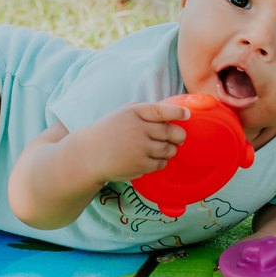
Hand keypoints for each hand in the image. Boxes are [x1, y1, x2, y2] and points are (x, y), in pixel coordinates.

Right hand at [72, 102, 189, 184]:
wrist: (89, 155)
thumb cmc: (107, 131)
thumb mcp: (121, 113)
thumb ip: (141, 110)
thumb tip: (166, 111)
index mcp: (133, 114)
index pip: (162, 111)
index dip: (178, 112)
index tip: (187, 115)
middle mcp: (138, 130)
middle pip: (171, 132)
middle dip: (180, 135)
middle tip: (180, 137)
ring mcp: (139, 149)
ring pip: (169, 150)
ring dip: (171, 149)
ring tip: (165, 147)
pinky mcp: (139, 165)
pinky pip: (161, 163)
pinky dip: (161, 161)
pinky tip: (153, 158)